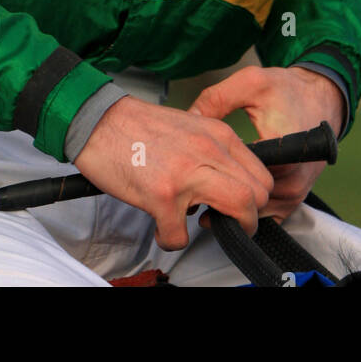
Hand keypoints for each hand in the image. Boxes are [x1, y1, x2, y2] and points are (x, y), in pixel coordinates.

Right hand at [74, 94, 273, 250]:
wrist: (99, 122)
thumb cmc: (138, 126)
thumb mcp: (190, 126)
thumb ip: (213, 149)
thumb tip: (228, 180)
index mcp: (218, 135)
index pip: (261, 174)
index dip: (257, 199)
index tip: (243, 208)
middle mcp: (208, 151)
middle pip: (258, 195)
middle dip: (248, 219)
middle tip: (230, 222)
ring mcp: (187, 175)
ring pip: (238, 210)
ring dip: (226, 229)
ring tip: (203, 225)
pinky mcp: (162, 196)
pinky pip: (180, 237)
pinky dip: (170, 239)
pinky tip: (161, 226)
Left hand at [187, 65, 344, 223]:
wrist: (320, 98)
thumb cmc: (286, 90)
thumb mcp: (250, 82)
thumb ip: (217, 98)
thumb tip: (188, 119)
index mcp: (281, 150)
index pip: (237, 177)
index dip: (211, 174)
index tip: (193, 166)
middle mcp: (291, 178)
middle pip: (244, 200)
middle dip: (219, 191)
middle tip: (196, 177)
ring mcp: (295, 193)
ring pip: (254, 212)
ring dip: (233, 201)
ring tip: (209, 182)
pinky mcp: (296, 198)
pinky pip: (266, 214)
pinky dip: (247, 206)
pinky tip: (230, 188)